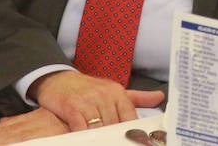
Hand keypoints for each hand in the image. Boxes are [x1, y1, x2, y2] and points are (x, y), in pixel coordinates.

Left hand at [0, 107, 68, 145]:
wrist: (84, 122)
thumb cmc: (65, 121)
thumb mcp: (42, 116)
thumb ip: (21, 120)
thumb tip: (3, 122)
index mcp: (27, 120)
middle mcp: (29, 126)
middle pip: (1, 137)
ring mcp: (36, 136)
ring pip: (10, 141)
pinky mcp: (43, 141)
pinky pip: (24, 143)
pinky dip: (11, 144)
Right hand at [30, 70, 163, 131]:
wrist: (58, 79)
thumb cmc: (87, 88)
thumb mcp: (113, 90)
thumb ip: (137, 97)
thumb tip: (159, 97)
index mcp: (117, 92)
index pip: (130, 116)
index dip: (134, 132)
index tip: (139, 141)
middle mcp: (104, 95)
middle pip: (115, 123)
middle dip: (116, 138)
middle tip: (117, 143)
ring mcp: (88, 100)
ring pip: (99, 126)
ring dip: (101, 138)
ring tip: (104, 142)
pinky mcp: (71, 106)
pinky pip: (81, 125)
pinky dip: (84, 135)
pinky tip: (86, 139)